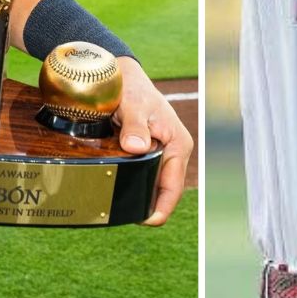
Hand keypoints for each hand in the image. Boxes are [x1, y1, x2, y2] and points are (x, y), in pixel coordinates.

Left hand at [114, 56, 193, 225]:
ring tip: (118, 206)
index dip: (161, 208)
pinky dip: (134, 182)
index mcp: (178, 145)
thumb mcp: (133, 106)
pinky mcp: (150, 152)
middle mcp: (173, 152)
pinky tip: (118, 188)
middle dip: (147, 204)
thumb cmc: (133, 89)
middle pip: (164, 190)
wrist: (123, 77)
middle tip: (123, 215)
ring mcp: (162, 153)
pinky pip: (145, 174)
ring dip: (140, 194)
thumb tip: (136, 147)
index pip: (173, 186)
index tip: (145, 221)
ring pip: (153, 184)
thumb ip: (134, 126)